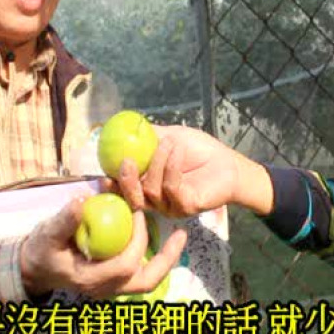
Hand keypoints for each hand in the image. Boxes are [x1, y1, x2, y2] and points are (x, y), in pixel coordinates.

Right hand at [19, 197, 186, 298]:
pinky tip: (161, 237)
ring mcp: (110, 287)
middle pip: (146, 281)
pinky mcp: (112, 279)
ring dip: (164, 259)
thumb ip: (63, 221)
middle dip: (166, 257)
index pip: (125, 265)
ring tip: (179, 237)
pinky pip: (139, 273)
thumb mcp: (47, 234)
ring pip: (146, 280)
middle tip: (181, 234)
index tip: (137, 211)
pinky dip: (152, 257)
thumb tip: (80, 201)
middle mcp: (105, 288)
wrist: (34, 267)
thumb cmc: (40, 250)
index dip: (136, 238)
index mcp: (91, 279)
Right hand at [116, 124, 273, 217]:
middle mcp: (156, 200)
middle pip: (132, 199)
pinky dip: (172, 166)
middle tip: (128, 162)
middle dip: (126, 182)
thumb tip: (126, 126)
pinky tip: (178, 151)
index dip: (112, 183)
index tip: (105, 170)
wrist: (229, 163)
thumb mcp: (171, 138)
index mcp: (148, 186)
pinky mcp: (185, 207)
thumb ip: (149, 137)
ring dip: (158, 163)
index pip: (124, 189)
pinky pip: (171, 189)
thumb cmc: (199, 151)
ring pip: (151, 190)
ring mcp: (170, 206)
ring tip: (170, 144)